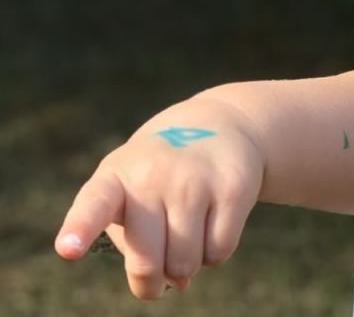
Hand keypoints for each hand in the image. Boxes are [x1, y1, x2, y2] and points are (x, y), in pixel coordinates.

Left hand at [54, 97, 262, 299]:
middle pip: (147, 260)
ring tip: (187, 235)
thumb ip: (135, 245)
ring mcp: (195, 180)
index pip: (95, 205)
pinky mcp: (232, 189)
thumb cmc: (157, 174)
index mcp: (115, 178)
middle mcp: (153, 175)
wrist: (216, 125)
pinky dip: (213, 253)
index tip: (68, 249)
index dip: (81, 229)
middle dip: (151, 283)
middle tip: (154, 283)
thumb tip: (177, 283)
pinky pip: (218, 252)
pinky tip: (211, 224)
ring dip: (186, 266)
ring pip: (186, 264)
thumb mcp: (128, 193)